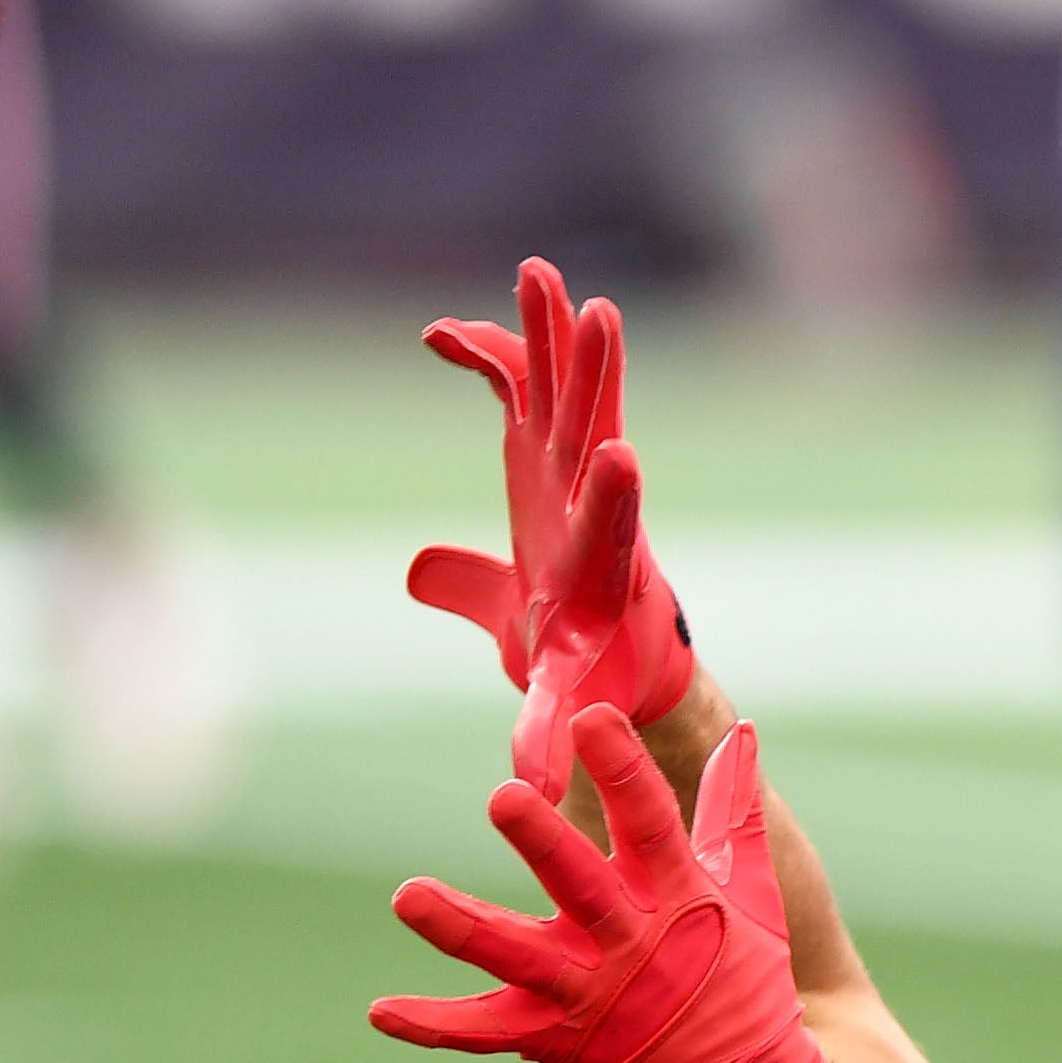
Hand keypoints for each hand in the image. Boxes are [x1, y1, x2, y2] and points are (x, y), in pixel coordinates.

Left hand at [372, 702, 825, 1062]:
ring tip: (407, 896)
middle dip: (543, 842)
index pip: (650, 823)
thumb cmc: (742, 984)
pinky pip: (485, 1033)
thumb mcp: (751, 895)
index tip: (593, 718)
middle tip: (504, 798)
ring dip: (460, 927)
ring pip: (516, 956)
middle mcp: (628, 943)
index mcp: (678, 899)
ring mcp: (589, 994)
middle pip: (580, 884)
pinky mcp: (556, 1041)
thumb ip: (731, 813)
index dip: (623, 771)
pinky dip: (433, 1025)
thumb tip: (743, 734)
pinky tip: (381, 1011)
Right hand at [406, 256, 693, 796]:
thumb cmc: (591, 670)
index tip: (620, 455)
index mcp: (600, 564)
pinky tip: (441, 335)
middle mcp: (592, 503)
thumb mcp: (564, 700)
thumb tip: (527, 789)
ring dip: (548, 336)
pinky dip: (488, 361)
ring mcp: (566, 467)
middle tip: (599, 319)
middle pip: (594, 430)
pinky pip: (516, 393)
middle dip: (594, 380)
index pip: (613, 523)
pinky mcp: (539, 450)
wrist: (606, 637)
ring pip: (560, 391)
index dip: (612, 493)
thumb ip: (550, 734)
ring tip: (540, 273)